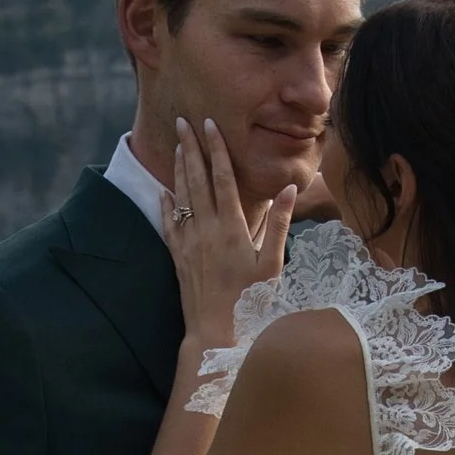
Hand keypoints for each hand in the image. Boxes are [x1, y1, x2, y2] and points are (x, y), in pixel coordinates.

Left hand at [168, 116, 294, 355]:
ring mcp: (188, 243)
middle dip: (190, 148)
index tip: (209, 124)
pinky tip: (165, 191)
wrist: (215, 333)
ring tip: (177, 146)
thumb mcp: (272, 265)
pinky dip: (166, 204)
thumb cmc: (251, 302)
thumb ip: (278, 225)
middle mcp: (206, 229)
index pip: (222, 177)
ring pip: (181, 196)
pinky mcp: (178, 257)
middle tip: (182, 122)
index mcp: (231, 227)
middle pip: (196, 179)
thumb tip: (290, 190)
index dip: (216, 148)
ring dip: (179, 169)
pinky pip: (169, 224)